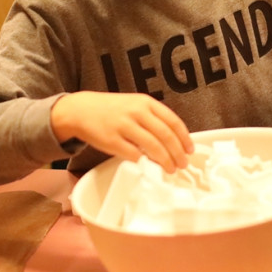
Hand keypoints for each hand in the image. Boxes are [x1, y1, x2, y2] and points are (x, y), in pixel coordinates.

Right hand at [50, 91, 193, 172]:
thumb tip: (174, 142)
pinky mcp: (111, 140)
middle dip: (177, 153)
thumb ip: (152, 119)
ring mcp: (123, 126)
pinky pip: (133, 154)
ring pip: (152, 146)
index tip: (190, 150)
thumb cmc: (111, 110)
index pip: (172, 121)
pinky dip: (143, 162)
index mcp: (145, 103)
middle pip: (165, 135)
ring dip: (164, 160)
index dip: (184, 137)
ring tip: (170, 169)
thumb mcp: (134, 105)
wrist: (81, 110)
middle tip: (182, 164)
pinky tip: (148, 167)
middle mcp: (136, 112)